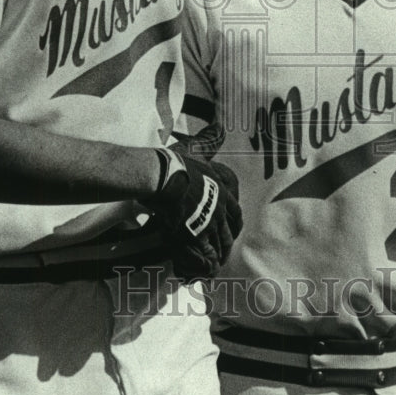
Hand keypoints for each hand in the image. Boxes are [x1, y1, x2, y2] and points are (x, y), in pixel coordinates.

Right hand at [146, 132, 241, 281]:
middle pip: (230, 229)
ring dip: (218, 253)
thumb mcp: (195, 148)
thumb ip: (208, 139)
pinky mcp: (197, 233)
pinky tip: (205, 270)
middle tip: (223, 251)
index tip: (230, 229)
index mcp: (221, 186)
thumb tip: (219, 124)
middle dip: (227, 241)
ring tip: (213, 264)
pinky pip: (206, 252)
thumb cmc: (175, 161)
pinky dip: (207, 262)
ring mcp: (210, 220)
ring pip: (220, 242)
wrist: (160, 175)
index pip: (235, 209)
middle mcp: (220, 204)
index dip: (233, 222)